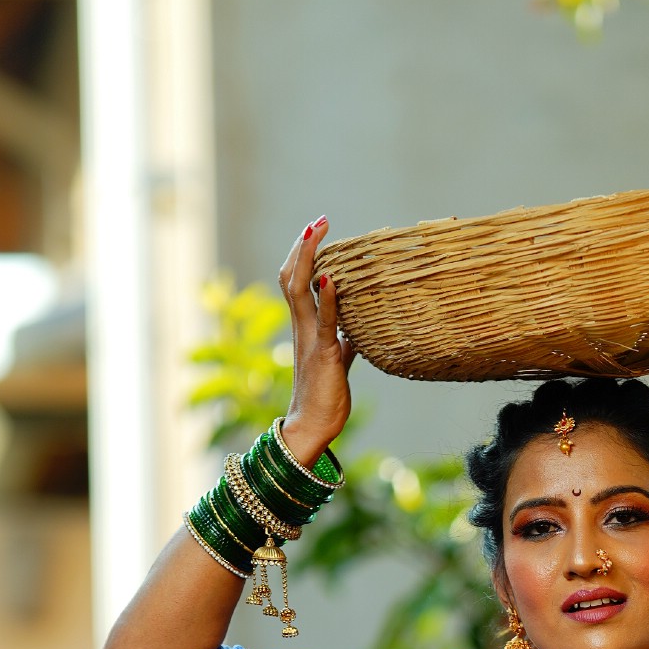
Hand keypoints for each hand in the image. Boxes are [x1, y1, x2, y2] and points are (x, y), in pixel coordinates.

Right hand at [279, 218, 355, 466]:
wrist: (312, 427)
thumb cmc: (324, 397)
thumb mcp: (339, 362)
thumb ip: (345, 342)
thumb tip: (358, 332)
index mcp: (305, 327)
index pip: (296, 281)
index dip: (303, 254)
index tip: (318, 230)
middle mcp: (302, 327)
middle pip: (291, 276)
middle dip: (303, 246)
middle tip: (318, 221)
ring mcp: (310, 338)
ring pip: (298, 289)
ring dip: (307, 257)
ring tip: (316, 231)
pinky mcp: (324, 353)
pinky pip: (325, 320)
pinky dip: (328, 297)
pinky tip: (331, 276)